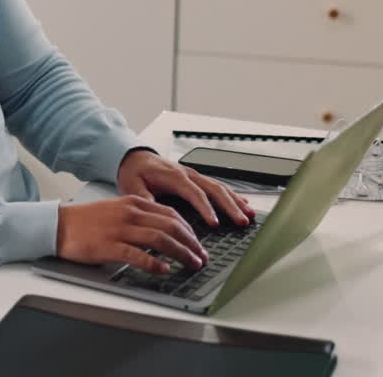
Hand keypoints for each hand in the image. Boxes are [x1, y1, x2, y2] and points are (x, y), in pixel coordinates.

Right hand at [57, 196, 207, 272]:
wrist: (58, 225)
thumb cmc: (85, 221)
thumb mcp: (116, 210)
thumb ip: (138, 218)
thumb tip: (162, 233)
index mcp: (132, 203)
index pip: (171, 214)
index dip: (190, 231)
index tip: (198, 244)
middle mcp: (129, 214)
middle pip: (171, 227)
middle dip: (191, 244)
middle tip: (201, 257)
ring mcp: (120, 230)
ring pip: (160, 240)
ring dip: (181, 253)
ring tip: (192, 264)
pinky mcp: (109, 246)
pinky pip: (138, 255)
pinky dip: (155, 263)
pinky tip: (164, 270)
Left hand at [117, 149, 253, 226]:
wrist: (134, 158)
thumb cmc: (134, 173)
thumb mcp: (132, 187)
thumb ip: (145, 200)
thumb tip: (155, 214)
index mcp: (173, 176)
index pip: (195, 193)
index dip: (206, 208)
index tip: (215, 223)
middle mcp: (187, 174)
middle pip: (214, 189)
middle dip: (230, 206)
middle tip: (242, 222)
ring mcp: (194, 175)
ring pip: (220, 186)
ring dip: (236, 201)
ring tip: (250, 215)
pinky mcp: (196, 178)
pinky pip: (218, 185)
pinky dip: (232, 195)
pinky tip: (243, 204)